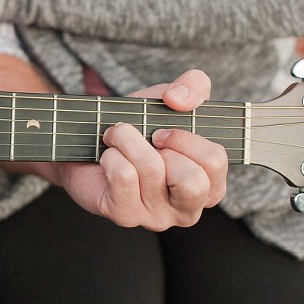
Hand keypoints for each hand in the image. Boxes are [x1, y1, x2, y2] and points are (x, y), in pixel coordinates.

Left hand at [38, 70, 227, 229]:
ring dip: (127, 139)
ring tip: (117, 137)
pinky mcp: (124, 216)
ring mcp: (156, 217)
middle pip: (192, 180)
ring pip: (151, 169)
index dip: (187, 137)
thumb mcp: (170, 99)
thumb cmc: (138, 129)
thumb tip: (179, 99)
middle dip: (163, 143)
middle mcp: (187, 209)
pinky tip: (107, 158)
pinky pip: (123, 176)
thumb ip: (194, 86)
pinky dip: (111, 155)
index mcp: (209, 186)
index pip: (215, 162)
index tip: (164, 130)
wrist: (87, 144)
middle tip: (146, 136)